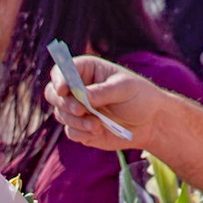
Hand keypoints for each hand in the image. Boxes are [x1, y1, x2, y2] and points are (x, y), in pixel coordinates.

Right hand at [44, 55, 165, 150]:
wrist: (150, 122)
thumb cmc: (140, 97)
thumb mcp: (124, 89)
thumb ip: (102, 92)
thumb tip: (81, 97)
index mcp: (86, 71)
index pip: (61, 70)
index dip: (59, 79)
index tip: (64, 90)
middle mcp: (77, 89)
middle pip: (52, 93)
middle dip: (63, 103)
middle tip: (80, 110)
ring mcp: (77, 110)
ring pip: (60, 114)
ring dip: (76, 121)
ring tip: (97, 124)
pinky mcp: (80, 128)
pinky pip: (70, 131)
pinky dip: (81, 132)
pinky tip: (98, 130)